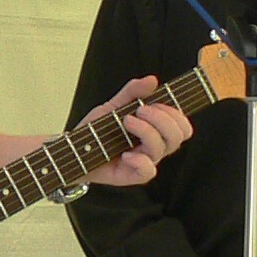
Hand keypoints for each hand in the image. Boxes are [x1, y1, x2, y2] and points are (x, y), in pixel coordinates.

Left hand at [82, 74, 189, 188]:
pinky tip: (125, 154)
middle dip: (162, 119)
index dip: (175, 114)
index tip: (154, 103)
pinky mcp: (131, 176)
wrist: (74, 150)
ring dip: (146, 131)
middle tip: (140, 110)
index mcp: (155, 131)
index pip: (181, 127)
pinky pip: (148, 172)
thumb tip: (152, 80)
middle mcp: (153, 147)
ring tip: (126, 121)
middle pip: (176, 137)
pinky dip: (139, 161)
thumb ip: (132, 92)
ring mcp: (143, 162)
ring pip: (161, 149)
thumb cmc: (95, 131)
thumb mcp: (113, 106)